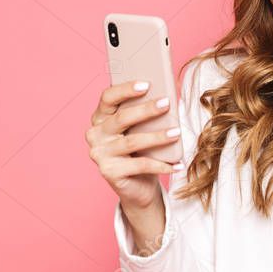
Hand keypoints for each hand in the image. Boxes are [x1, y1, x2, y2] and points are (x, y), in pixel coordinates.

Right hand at [85, 80, 181, 211]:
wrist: (138, 186)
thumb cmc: (141, 151)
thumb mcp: (142, 130)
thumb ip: (145, 115)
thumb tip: (166, 99)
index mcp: (100, 118)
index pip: (107, 98)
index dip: (125, 90)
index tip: (146, 85)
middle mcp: (95, 134)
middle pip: (121, 118)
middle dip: (146, 110)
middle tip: (166, 103)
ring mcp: (99, 154)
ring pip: (132, 141)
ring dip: (157, 137)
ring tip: (176, 133)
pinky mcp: (109, 172)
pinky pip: (140, 165)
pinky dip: (162, 165)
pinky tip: (177, 164)